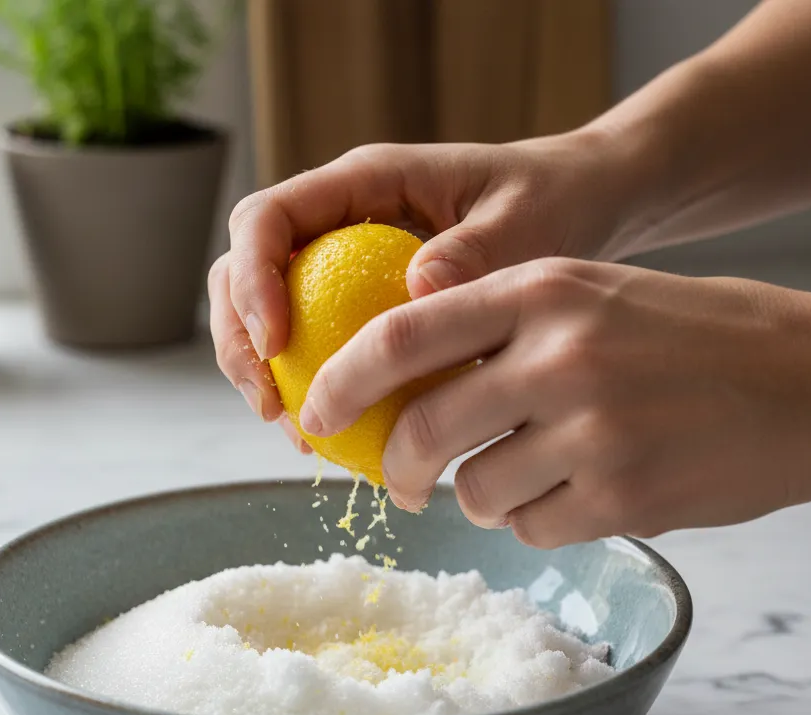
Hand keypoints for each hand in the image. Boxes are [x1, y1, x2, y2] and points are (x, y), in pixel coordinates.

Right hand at [209, 132, 634, 440]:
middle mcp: (337, 220)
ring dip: (262, 374)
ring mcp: (340, 263)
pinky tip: (328, 436)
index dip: (250, 279)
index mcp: (363, 182)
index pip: (266, 218)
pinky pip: (309, 344)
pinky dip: (305, 389)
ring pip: (262, 314)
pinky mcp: (356, 303)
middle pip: (240, 270)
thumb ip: (475, 250)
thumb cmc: (550, 201)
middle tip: (271, 405)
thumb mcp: (525, 222)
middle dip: (238, 339)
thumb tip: (418, 290)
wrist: (571, 208)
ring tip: (296, 432)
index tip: (275, 342)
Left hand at [297, 258, 810, 546]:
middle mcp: (559, 355)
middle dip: (393, 468)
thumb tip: (400, 384)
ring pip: (474, 493)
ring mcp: (591, 429)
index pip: (401, 334)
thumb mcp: (589, 296)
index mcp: (542, 289)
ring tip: (529, 476)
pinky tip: (581, 494)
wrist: (810, 380)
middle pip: (422, 430)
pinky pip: (529, 529)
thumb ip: (496, 327)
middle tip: (394, 482)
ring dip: (483, 496)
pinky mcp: (621, 496)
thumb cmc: (689, 336)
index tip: (314, 412)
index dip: (342, 381)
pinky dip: (536, 521)